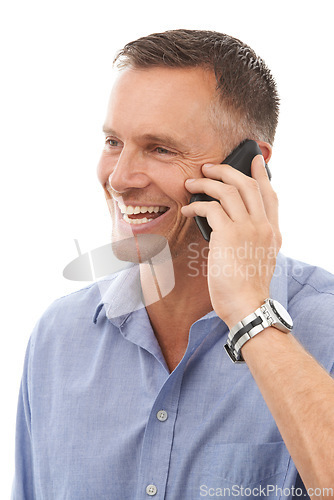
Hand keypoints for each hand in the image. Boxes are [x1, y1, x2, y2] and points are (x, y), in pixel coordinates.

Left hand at [181, 155, 281, 327]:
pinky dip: (196, 206)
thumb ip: (251, 240)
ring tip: (191, 183)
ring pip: (228, 191)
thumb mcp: (258, 260)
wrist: (247, 305)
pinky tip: (187, 210)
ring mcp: (247, 228)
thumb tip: (231, 227)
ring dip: (206, 183)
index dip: (261, 175)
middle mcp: (262, 226)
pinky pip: (210, 208)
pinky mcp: (228, 234)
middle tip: (209, 167)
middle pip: (247, 185)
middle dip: (227, 170)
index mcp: (272, 232)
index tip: (255, 160)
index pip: (270, 195)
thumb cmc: (247, 288)